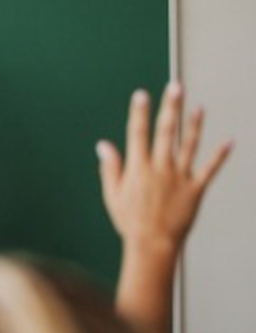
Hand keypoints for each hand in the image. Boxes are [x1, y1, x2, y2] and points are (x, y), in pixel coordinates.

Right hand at [96, 83, 232, 259]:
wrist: (152, 245)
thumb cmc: (130, 222)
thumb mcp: (113, 195)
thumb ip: (110, 168)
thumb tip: (103, 146)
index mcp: (138, 169)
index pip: (137, 134)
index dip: (139, 112)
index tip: (141, 95)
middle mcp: (160, 168)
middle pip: (165, 132)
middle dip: (170, 107)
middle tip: (176, 87)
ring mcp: (179, 177)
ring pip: (189, 145)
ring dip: (194, 124)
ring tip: (198, 108)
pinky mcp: (195, 189)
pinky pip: (209, 169)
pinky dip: (220, 155)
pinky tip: (229, 142)